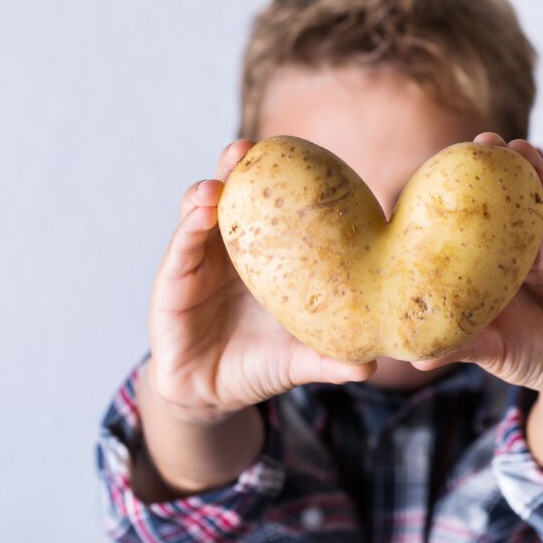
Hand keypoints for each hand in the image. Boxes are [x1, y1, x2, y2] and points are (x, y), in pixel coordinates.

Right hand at [147, 140, 376, 422]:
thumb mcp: (299, 358)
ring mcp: (196, 265)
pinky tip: (201, 213)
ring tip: (218, 182)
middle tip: (249, 146)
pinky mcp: (171, 287)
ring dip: (205, 193)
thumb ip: (329, 357)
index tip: (298, 150)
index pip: (270, 207)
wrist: (213, 396)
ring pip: (197, 216)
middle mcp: (229, 250)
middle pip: (231, 196)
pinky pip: (180, 253)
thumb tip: (371, 367)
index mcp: (264, 255)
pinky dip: (188, 230)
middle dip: (237, 166)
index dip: (279, 178)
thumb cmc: (260, 362)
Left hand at [412, 133, 542, 401]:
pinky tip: (533, 161)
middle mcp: (514, 245)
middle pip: (497, 199)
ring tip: (496, 144)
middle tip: (466, 145)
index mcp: (486, 264)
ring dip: (516, 164)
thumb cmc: (531, 355)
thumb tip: (415, 358)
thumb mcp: (493, 349)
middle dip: (482, 169)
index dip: (445, 201)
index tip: (424, 177)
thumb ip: (461, 346)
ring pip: (530, 194)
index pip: (463, 227)